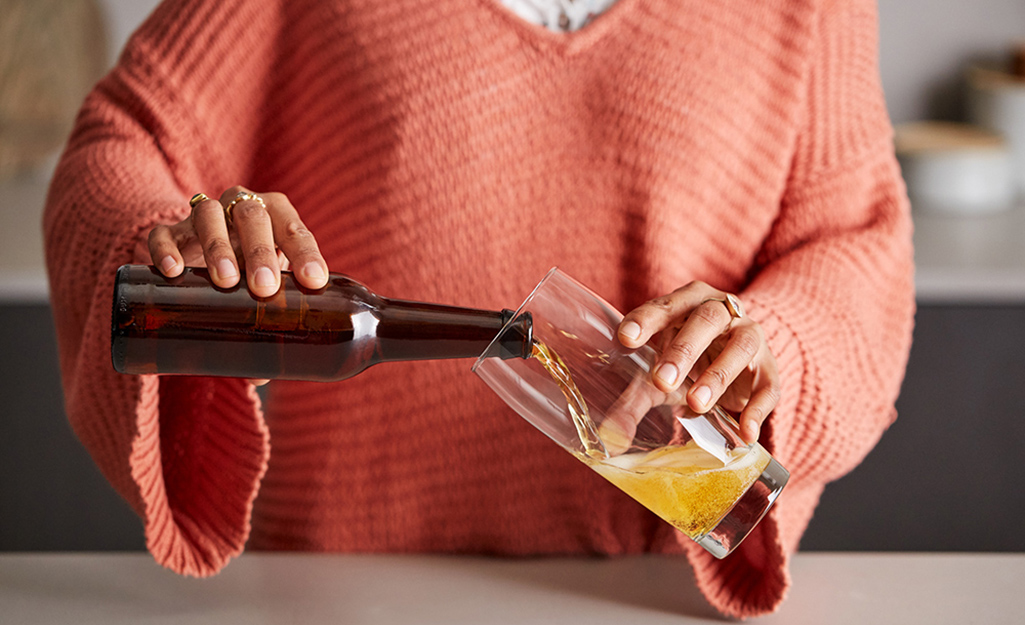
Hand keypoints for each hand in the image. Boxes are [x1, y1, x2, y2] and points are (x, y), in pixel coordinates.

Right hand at [146, 186, 328, 385]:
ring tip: (225, 281)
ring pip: (208, 216)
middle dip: (260, 251)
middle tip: (264, 288)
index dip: (305, 254)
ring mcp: (201, 217)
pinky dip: (166, 249)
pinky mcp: (168, 231)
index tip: (313, 282)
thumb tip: (260, 374)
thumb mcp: (261, 290)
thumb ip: (265, 324)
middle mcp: (238, 208)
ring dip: (219, 246)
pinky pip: (162, 233)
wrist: (196, 252)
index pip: (294, 229)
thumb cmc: (246, 272)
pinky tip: (173, 272)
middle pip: (252, 216)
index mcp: (274, 217)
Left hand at [616, 282, 779, 444]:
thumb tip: (610, 440)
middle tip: (661, 381)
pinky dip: (758, 409)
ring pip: (740, 347)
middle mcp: (722, 311)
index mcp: (687, 303)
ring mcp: (749, 336)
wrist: (740, 362)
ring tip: (696, 405)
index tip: (626, 338)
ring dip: (718, 375)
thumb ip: (633, 401)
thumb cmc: (688, 360)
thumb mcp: (658, 376)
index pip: (665, 305)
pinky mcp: (769, 368)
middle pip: (705, 320)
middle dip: (682, 350)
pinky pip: (769, 385)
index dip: (646, 320)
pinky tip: (744, 433)